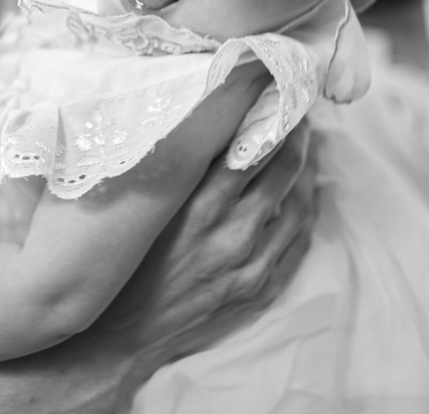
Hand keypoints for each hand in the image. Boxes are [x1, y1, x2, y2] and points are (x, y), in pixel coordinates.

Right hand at [91, 119, 316, 392]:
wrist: (121, 336)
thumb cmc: (125, 261)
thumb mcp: (146, 206)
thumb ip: (180, 168)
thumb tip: (208, 122)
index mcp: (199, 205)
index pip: (253, 145)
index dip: (272, 115)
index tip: (277, 93)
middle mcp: (231, 232)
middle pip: (283, 169)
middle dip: (297, 135)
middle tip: (298, 111)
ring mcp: (250, 264)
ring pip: (298, 204)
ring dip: (307, 171)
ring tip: (306, 147)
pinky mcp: (259, 288)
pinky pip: (299, 241)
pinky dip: (306, 211)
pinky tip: (303, 195)